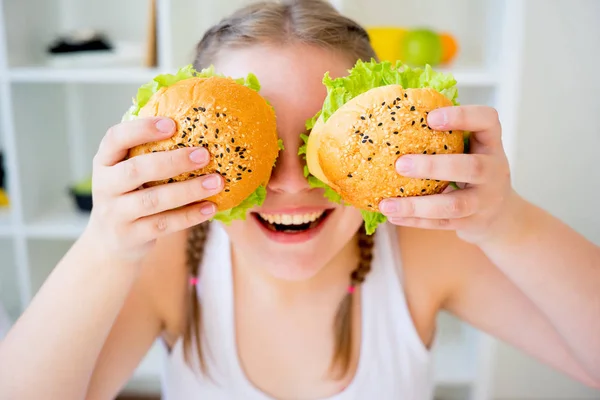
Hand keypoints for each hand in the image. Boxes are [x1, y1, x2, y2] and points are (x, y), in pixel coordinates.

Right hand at [84, 117, 222, 262]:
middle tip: (205, 154)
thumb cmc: (129, 195)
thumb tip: (193, 121)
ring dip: (188, 190)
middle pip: (136, 170)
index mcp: (105, 161)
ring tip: (216, 182)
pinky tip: (210, 207)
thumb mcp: (128, 170)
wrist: (109, 241)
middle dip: (173, 161)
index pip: (116, 138)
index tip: (172, 124)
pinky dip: (189, 216)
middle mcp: (105, 185)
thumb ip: (148, 151)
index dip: (142, 129)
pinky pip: (163, 225)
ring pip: (153, 200)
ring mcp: (115, 213)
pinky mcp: (129, 236)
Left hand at [378, 105, 519, 244]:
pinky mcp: (473, 223)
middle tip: (400, 164)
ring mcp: (486, 200)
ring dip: (417, 205)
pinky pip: (442, 224)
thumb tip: (391, 112)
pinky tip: (392, 216)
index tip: (431, 117)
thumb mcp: (469, 149)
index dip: (462, 116)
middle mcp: (495, 170)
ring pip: (454, 205)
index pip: (488, 120)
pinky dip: (415, 221)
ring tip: (387, 204)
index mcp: (491, 143)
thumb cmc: (472, 171)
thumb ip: (444, 136)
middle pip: (472, 167)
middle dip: (434, 166)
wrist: (501, 215)